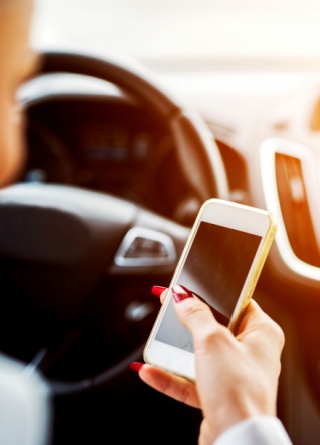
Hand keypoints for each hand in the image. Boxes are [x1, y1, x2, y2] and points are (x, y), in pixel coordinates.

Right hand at [131, 285, 284, 444]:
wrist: (236, 438)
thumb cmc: (240, 392)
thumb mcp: (213, 340)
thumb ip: (196, 314)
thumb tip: (182, 295)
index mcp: (262, 333)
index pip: (235, 302)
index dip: (211, 294)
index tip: (190, 288)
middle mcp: (250, 353)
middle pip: (214, 327)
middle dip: (188, 323)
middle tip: (169, 310)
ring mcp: (234, 375)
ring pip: (199, 355)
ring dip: (174, 351)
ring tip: (155, 340)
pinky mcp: (218, 395)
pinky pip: (190, 380)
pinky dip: (170, 375)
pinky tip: (150, 370)